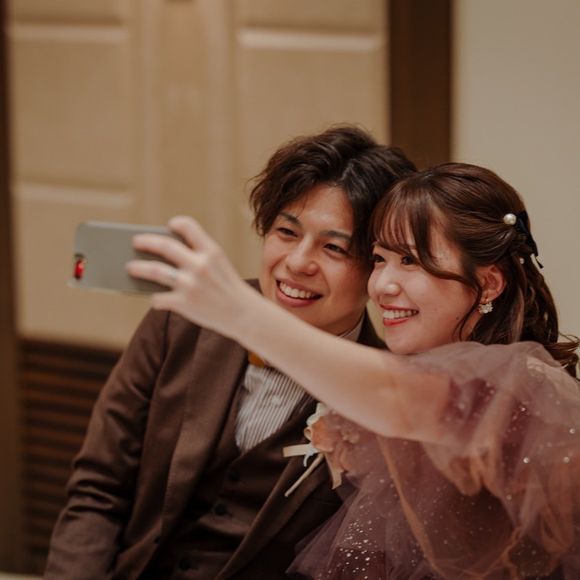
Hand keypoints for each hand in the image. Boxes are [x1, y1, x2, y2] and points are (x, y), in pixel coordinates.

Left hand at [126, 216, 256, 338]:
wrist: (244, 315)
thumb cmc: (228, 288)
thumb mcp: (220, 266)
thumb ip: (198, 258)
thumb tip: (161, 257)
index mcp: (211, 251)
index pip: (189, 227)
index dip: (177, 224)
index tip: (169, 225)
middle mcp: (200, 265)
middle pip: (164, 246)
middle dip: (146, 242)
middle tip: (136, 242)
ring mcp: (191, 285)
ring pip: (154, 271)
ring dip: (138, 268)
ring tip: (131, 267)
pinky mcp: (184, 304)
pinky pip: (159, 298)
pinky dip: (155, 298)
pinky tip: (154, 298)